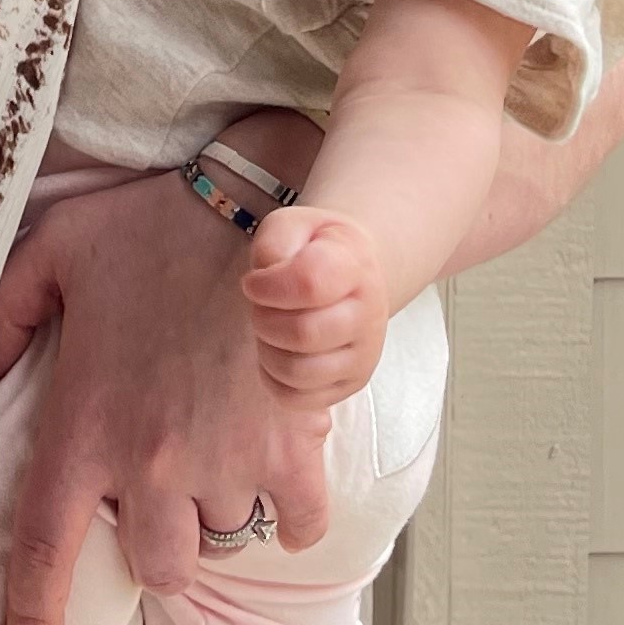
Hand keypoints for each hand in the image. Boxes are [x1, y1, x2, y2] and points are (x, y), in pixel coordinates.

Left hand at [0, 169, 340, 624]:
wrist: (262, 207)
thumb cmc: (155, 225)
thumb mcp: (56, 250)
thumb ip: (8, 311)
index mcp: (83, 428)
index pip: (42, 547)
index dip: (33, 613)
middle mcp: (149, 466)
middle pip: (156, 569)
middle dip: (160, 547)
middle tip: (168, 496)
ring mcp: (223, 465)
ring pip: (221, 543)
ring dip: (220, 518)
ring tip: (223, 469)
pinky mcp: (290, 452)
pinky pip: (295, 525)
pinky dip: (291, 518)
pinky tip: (284, 488)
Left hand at [242, 203, 388, 412]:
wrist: (355, 272)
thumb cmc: (314, 248)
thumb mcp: (292, 225)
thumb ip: (275, 241)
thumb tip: (266, 278)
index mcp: (354, 265)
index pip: (310, 283)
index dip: (267, 287)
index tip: (253, 283)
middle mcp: (369, 313)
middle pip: (302, 334)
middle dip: (263, 320)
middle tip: (261, 307)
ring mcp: (364, 354)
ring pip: (299, 372)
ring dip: (267, 351)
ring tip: (271, 329)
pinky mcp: (352, 384)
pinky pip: (298, 399)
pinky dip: (274, 379)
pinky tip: (278, 352)